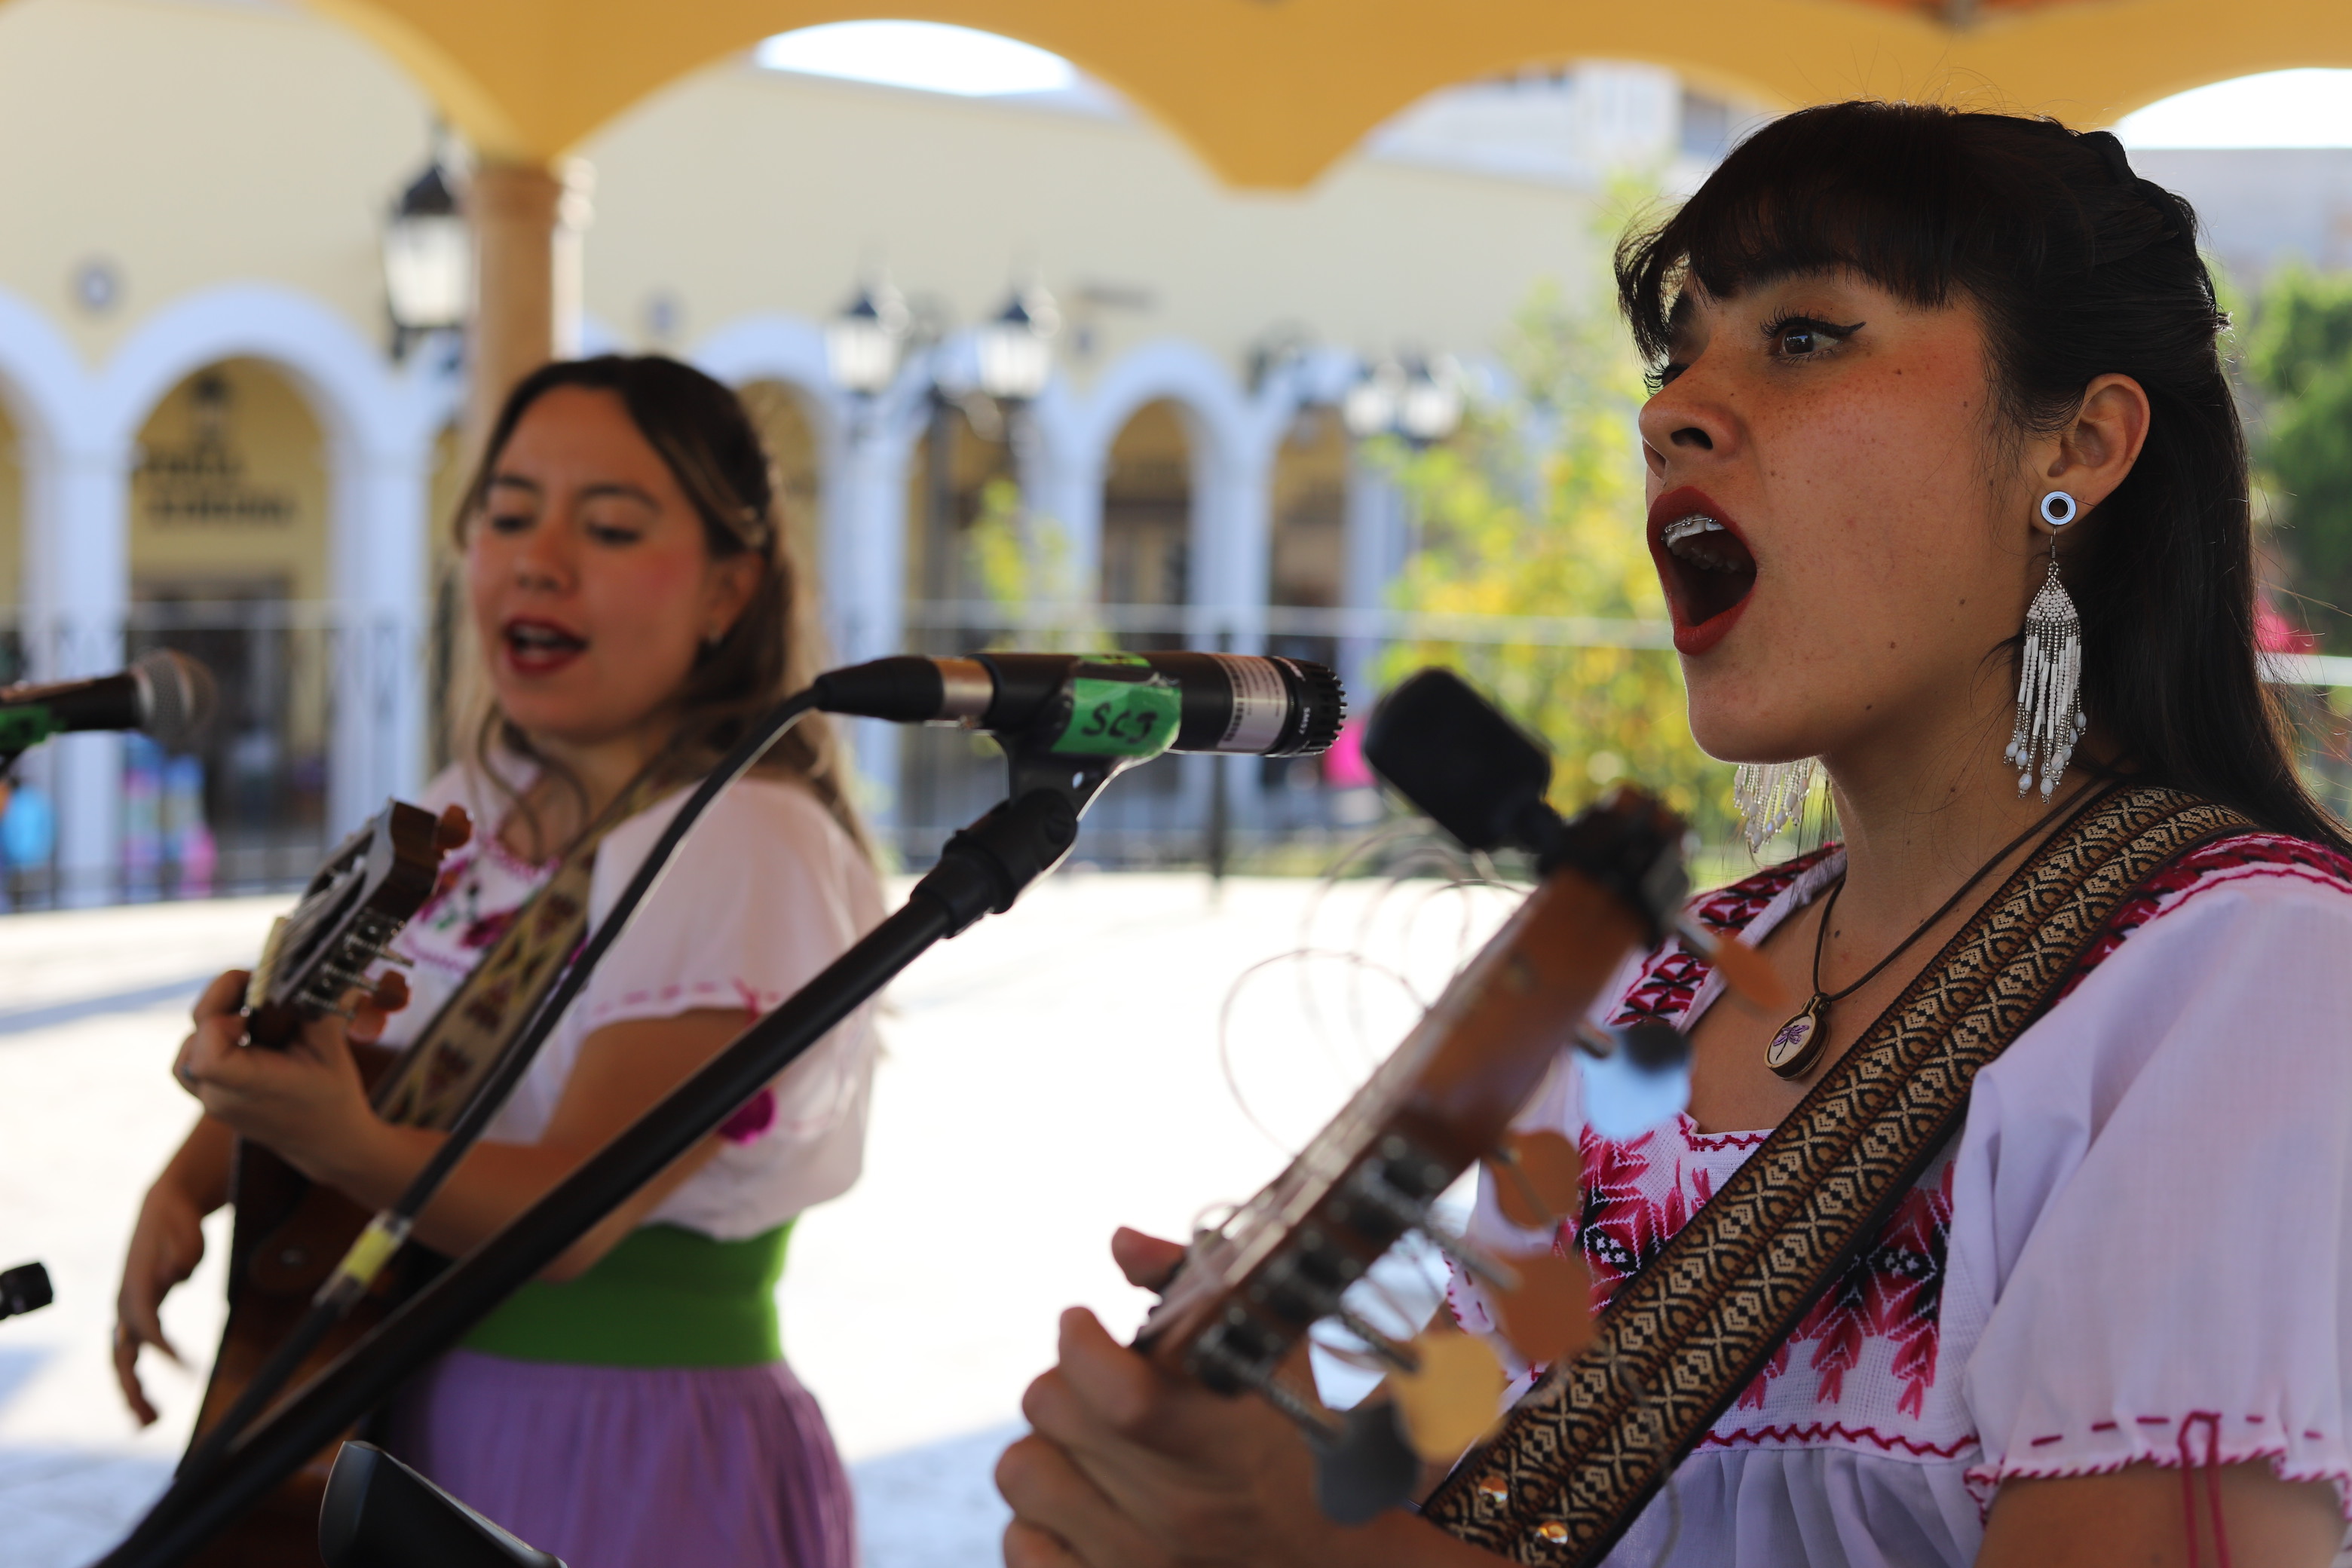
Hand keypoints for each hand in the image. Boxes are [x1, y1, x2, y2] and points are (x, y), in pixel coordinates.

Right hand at [114, 1177, 204, 1424]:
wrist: (164, 1209)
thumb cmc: (178, 1223)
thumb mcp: (185, 1233)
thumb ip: (182, 1256)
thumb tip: (173, 1278)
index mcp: (137, 1287)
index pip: (147, 1326)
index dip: (164, 1350)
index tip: (188, 1369)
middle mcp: (126, 1303)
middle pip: (123, 1353)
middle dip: (134, 1387)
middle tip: (151, 1420)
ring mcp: (129, 1311)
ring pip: (123, 1359)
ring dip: (133, 1391)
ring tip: (149, 1422)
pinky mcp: (138, 1314)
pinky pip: (134, 1353)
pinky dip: (139, 1378)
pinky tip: (150, 1402)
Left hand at [172, 968, 407, 1186]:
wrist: (328, 1144)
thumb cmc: (333, 1096)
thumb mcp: (330, 1048)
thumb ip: (310, 1007)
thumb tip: (300, 969)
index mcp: (250, 1087)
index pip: (207, 1047)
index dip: (222, 1014)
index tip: (255, 1005)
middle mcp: (220, 1097)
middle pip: (194, 1039)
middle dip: (221, 1005)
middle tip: (256, 994)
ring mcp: (211, 1102)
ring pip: (185, 1052)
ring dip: (210, 1026)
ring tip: (247, 1017)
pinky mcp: (210, 1100)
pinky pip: (188, 1066)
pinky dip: (204, 1044)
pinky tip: (237, 1035)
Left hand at [997, 1228, 1484, 1567]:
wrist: (1332, 1566)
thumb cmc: (1300, 1447)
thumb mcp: (1273, 1361)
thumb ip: (1202, 1289)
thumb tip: (1121, 1242)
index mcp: (1229, 1447)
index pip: (1119, 1394)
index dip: (1081, 1341)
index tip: (1084, 1322)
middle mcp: (1181, 1515)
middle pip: (1052, 1409)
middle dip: (1068, 1378)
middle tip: (1097, 1383)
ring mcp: (1140, 1566)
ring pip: (1021, 1471)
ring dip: (1047, 1445)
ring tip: (1089, 1444)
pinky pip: (1018, 1543)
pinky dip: (1037, 1518)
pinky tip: (1083, 1503)